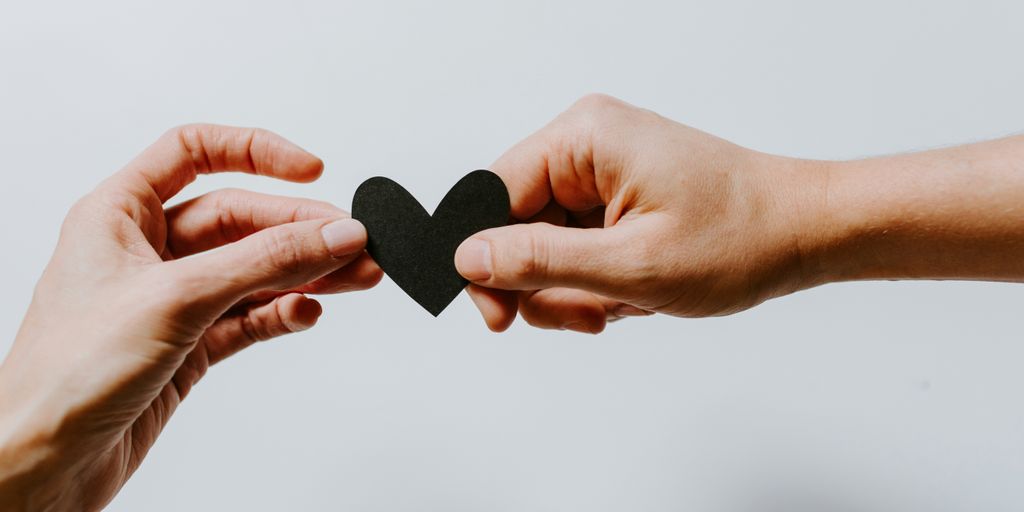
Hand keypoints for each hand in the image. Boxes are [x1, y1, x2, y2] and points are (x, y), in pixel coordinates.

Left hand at [0, 125, 380, 509]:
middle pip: (240, 218)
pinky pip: (250, 316)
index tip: (310, 169)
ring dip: (305, 272)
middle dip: (300, 229)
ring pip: (253, 270)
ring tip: (356, 276)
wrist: (44, 463)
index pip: (194, 151)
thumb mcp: (177, 298)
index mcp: (120, 213)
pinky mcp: (189, 344)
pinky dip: (282, 313)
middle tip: (354, 243)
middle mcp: (146, 250)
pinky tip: (306, 312)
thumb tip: (332, 232)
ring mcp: (171, 299)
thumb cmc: (67, 374)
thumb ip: (263, 262)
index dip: (255, 152)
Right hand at [454, 94, 818, 332]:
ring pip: (545, 246)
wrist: (806, 234)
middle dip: (544, 284)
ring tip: (622, 304)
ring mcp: (602, 171)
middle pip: (515, 225)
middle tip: (587, 316)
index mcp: (583, 138)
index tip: (499, 317)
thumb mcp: (631, 264)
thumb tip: (467, 259)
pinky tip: (633, 293)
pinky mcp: (617, 196)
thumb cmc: (740, 238)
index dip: (485, 261)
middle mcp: (587, 145)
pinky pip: (575, 247)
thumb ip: (540, 262)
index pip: (490, 195)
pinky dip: (596, 282)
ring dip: (575, 290)